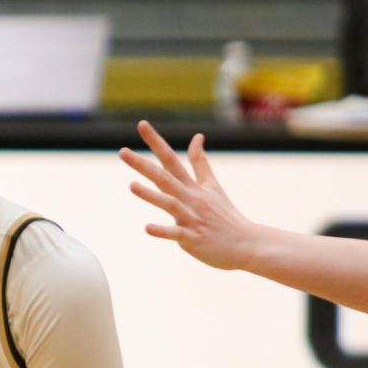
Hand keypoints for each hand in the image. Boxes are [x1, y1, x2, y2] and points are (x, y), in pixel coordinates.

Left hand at [119, 120, 261, 270]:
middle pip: (164, 178)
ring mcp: (192, 218)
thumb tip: (196, 136)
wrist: (246, 244)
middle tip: (122, 152)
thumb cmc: (226, 216)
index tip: (141, 124)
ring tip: (131, 185)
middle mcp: (191, 198)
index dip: (156, 142)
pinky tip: (147, 227)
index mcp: (192, 186)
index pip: (170, 159)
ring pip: (170, 203)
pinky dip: (162, 231)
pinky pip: (176, 234)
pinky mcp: (193, 238)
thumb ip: (200, 162)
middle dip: (142, 165)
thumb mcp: (213, 186)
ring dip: (151, 195)